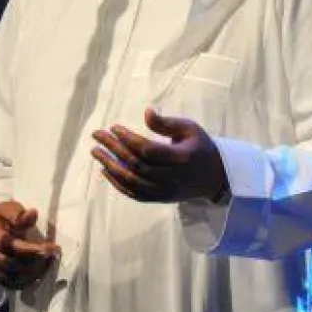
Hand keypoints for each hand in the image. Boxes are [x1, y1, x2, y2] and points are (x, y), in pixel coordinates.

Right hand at [0, 201, 58, 288]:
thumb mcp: (8, 210)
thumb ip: (20, 215)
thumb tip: (33, 213)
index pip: (10, 245)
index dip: (31, 248)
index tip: (50, 248)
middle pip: (11, 263)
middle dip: (33, 261)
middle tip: (49, 256)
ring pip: (10, 274)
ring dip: (30, 272)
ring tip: (45, 264)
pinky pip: (8, 281)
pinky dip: (23, 279)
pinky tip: (35, 272)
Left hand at [91, 107, 227, 203]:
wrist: (214, 177)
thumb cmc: (199, 147)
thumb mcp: (189, 129)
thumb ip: (166, 123)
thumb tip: (146, 113)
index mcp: (181, 158)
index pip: (147, 150)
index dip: (128, 139)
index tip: (113, 127)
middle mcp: (171, 177)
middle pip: (136, 164)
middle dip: (113, 149)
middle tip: (97, 135)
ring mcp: (164, 191)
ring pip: (132, 181)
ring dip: (110, 166)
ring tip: (96, 151)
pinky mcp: (159, 199)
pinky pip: (134, 193)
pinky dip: (117, 183)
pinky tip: (106, 169)